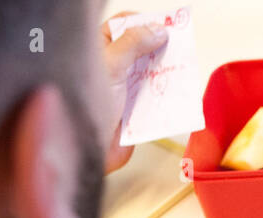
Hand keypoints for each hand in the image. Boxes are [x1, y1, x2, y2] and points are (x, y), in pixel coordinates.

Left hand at [100, 13, 168, 172]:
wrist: (86, 149)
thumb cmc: (84, 104)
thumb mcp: (111, 64)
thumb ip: (134, 44)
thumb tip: (157, 30)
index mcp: (96, 49)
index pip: (122, 25)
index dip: (142, 23)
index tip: (163, 26)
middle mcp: (110, 67)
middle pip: (140, 49)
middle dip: (158, 49)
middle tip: (176, 48)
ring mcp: (123, 89)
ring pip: (150, 75)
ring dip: (164, 73)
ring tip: (178, 70)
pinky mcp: (134, 111)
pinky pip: (154, 99)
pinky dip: (165, 96)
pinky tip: (174, 93)